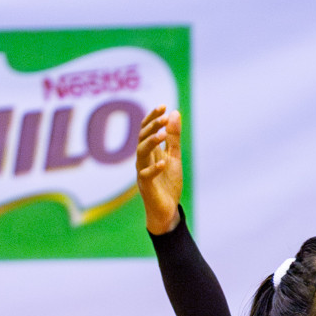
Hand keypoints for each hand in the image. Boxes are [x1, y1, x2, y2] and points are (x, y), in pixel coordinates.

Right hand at [136, 105, 182, 234]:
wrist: (167, 209)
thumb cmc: (168, 183)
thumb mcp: (174, 157)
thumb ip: (173, 138)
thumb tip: (174, 113)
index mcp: (149, 152)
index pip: (146, 129)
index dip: (153, 117)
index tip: (163, 106)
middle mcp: (143, 159)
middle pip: (142, 138)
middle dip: (152, 126)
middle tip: (164, 118)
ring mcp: (142, 172)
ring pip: (141, 153)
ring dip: (151, 142)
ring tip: (162, 134)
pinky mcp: (146, 186)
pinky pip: (146, 175)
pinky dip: (154, 168)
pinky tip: (163, 162)